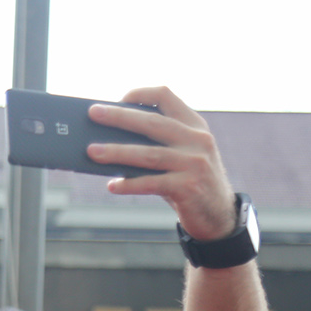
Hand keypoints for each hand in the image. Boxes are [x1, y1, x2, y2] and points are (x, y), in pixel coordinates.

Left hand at [86, 88, 235, 240]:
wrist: (218, 215)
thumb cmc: (189, 181)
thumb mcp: (182, 155)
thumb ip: (156, 144)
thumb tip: (110, 141)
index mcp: (195, 125)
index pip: (166, 96)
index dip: (140, 94)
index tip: (118, 99)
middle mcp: (197, 140)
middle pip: (151, 122)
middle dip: (119, 116)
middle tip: (93, 113)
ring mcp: (194, 163)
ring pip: (148, 154)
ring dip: (117, 152)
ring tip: (92, 151)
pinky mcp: (188, 187)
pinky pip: (151, 183)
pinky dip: (128, 184)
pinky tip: (112, 185)